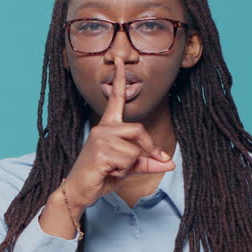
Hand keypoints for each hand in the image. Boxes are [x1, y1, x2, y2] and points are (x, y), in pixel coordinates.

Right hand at [61, 63, 175, 211]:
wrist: (80, 191)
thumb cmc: (102, 176)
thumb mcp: (129, 167)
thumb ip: (148, 162)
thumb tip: (171, 162)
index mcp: (108, 127)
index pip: (115, 99)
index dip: (119, 79)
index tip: (119, 60)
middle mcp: (102, 128)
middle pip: (138, 130)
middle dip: (148, 148)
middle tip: (146, 162)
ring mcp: (100, 139)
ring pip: (134, 150)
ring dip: (130, 165)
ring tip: (113, 169)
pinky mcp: (100, 152)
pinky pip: (128, 160)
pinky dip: (123, 171)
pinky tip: (108, 172)